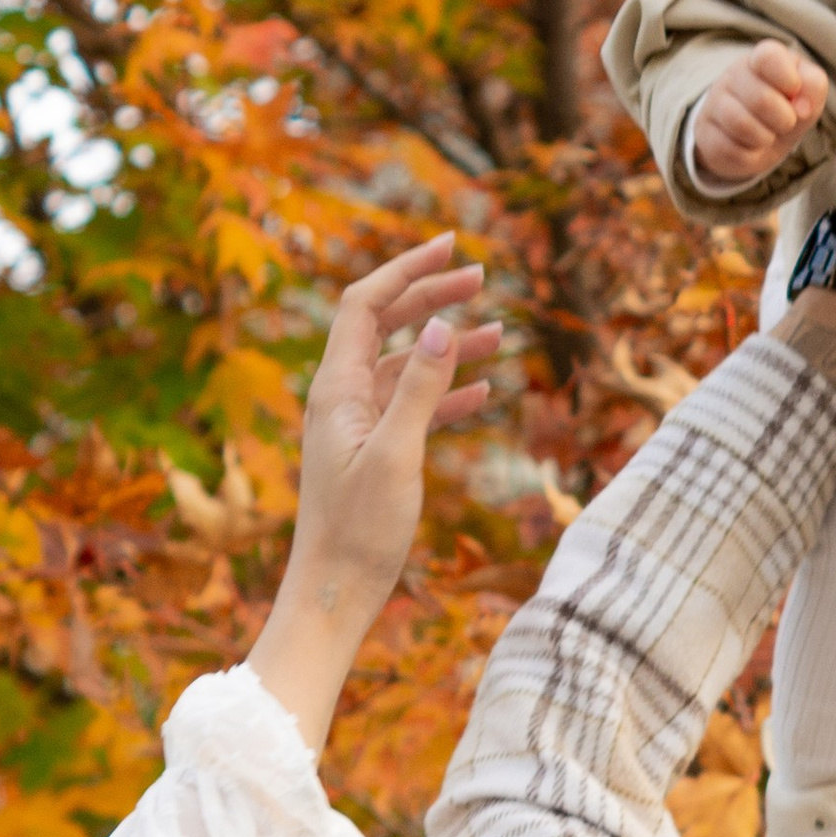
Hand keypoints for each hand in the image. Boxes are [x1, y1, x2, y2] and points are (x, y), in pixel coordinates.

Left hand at [247, 234, 502, 750]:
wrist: (334, 592)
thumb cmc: (360, 531)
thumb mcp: (398, 455)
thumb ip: (420, 389)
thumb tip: (439, 326)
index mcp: (336, 389)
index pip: (366, 305)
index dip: (406, 270)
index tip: (451, 244)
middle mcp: (341, 398)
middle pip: (385, 325)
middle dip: (431, 297)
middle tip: (481, 277)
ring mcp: (357, 425)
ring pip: (406, 366)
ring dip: (448, 345)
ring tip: (500, 331)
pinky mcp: (374, 452)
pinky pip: (413, 405)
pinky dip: (447, 391)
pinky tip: (483, 390)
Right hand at [693, 44, 828, 189]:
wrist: (752, 137)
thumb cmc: (784, 107)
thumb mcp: (806, 94)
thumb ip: (813, 88)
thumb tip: (802, 108)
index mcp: (760, 59)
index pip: (769, 57)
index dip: (789, 80)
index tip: (794, 91)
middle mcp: (733, 75)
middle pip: (762, 99)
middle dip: (784, 119)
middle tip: (786, 122)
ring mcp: (715, 103)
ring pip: (742, 125)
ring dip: (766, 137)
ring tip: (769, 134)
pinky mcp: (706, 133)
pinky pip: (732, 150)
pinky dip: (750, 155)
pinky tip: (751, 146)